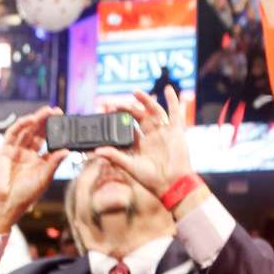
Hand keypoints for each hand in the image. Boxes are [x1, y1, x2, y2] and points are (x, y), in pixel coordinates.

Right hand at [0, 107, 68, 235]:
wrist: (3, 205)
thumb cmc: (23, 196)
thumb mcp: (44, 178)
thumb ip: (54, 163)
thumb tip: (67, 150)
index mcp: (38, 162)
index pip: (48, 143)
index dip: (56, 133)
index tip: (66, 124)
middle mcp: (26, 155)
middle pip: (38, 133)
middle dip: (47, 122)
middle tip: (57, 111)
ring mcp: (15, 151)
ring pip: (27, 131)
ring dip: (36, 119)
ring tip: (48, 111)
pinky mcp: (4, 150)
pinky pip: (13, 134)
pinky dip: (21, 125)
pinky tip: (31, 119)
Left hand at [95, 88, 204, 215]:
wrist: (172, 184)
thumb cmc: (152, 179)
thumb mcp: (130, 166)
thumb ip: (115, 157)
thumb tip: (97, 151)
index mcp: (140, 145)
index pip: (127, 128)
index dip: (118, 119)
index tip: (107, 111)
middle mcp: (151, 137)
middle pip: (139, 117)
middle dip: (128, 109)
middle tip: (116, 103)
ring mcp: (164, 133)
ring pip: (154, 112)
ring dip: (145, 101)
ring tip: (135, 92)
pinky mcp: (176, 131)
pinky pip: (175, 113)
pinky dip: (173, 101)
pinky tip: (168, 89)